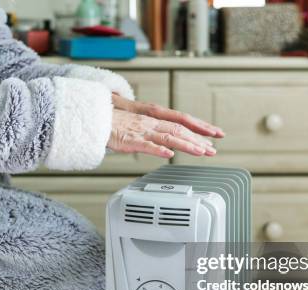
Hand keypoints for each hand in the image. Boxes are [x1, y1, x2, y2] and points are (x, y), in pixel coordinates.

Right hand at [107, 95, 224, 158]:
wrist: (93, 118)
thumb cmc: (112, 122)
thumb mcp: (137, 124)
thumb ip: (152, 130)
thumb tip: (166, 139)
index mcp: (153, 117)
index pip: (182, 121)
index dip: (200, 127)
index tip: (215, 133)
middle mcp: (150, 122)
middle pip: (179, 129)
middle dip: (198, 139)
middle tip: (213, 149)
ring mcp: (141, 130)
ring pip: (168, 136)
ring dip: (186, 144)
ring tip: (200, 152)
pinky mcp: (129, 140)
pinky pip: (146, 145)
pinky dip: (159, 149)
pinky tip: (169, 154)